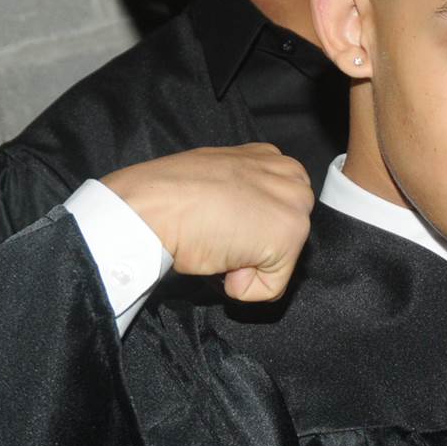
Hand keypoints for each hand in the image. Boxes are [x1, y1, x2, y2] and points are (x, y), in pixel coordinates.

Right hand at [102, 144, 314, 301]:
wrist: (153, 208)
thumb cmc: (170, 195)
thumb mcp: (216, 177)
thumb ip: (241, 191)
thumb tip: (240, 216)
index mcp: (271, 158)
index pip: (277, 210)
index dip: (247, 227)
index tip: (220, 219)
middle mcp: (291, 176)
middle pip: (285, 237)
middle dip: (252, 246)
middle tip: (217, 231)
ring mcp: (293, 206)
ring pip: (279, 262)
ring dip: (246, 265)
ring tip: (218, 240)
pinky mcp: (288, 238)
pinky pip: (270, 288)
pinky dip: (243, 287)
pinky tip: (220, 256)